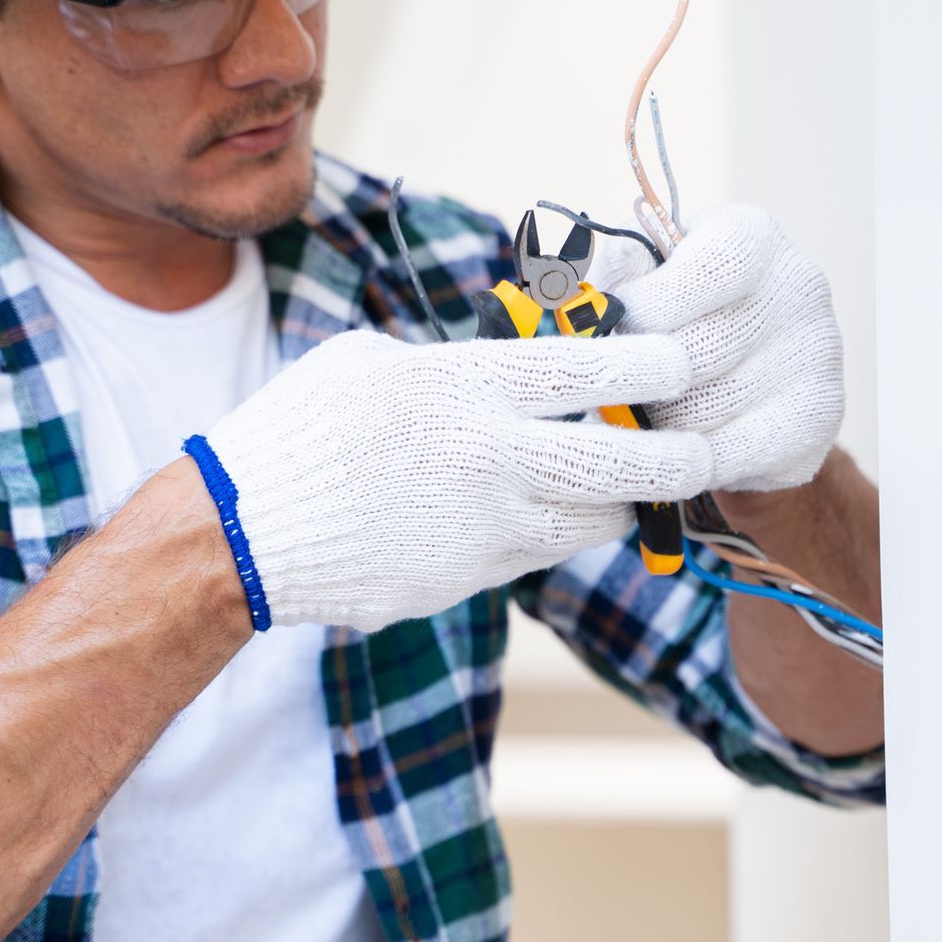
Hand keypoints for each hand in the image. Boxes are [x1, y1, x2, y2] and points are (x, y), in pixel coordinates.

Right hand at [201, 329, 711, 631]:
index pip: (590, 370)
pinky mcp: (468, 579)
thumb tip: (505, 364)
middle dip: (677, 458)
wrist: (241, 533)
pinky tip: (543, 515)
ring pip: (591, 521)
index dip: (652, 365)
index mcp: (464, 386)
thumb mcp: (372, 363)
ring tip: (630, 487)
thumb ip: (453, 366)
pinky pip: (537, 554)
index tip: (680, 363)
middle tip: (699, 451)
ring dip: (618, 504)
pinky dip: (554, 534)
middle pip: (619, 464)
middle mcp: (488, 457)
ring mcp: (482, 528)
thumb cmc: (298, 431)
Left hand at [593, 205, 844, 492]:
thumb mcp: (648, 276)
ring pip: (701, 410)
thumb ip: (618, 276)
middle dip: (642, 379)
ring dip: (658, 424)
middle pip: (693, 351)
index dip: (645, 310)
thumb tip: (589, 305)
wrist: (752, 385)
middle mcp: (797, 286)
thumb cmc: (684, 318)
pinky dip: (682, 460)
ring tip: (652, 415)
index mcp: (751, 237)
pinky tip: (672, 449)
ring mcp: (816, 354)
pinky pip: (723, 454)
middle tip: (620, 390)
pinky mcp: (816, 420)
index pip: (702, 272)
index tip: (615, 335)